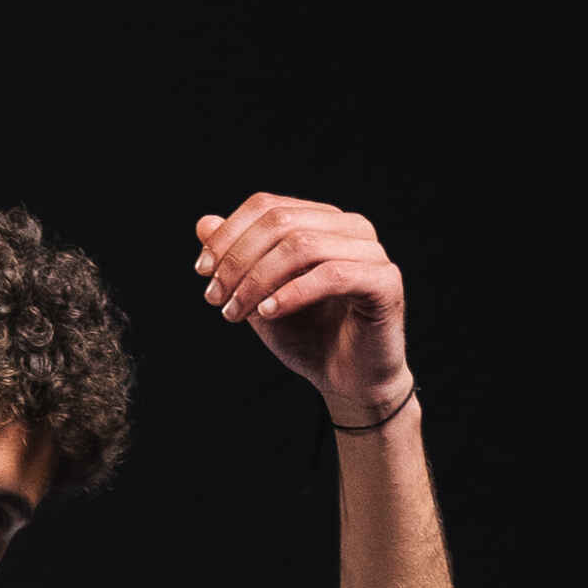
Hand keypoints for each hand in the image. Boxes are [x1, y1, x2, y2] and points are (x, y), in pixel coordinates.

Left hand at [193, 192, 411, 421]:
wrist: (347, 381)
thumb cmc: (308, 337)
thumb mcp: (259, 296)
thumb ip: (236, 260)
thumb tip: (204, 223)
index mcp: (322, 221)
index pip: (267, 206)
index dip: (228, 235)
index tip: (202, 271)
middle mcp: (350, 227)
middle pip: (281, 222)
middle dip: (238, 260)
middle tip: (215, 298)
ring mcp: (371, 252)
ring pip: (303, 246)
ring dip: (257, 280)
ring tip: (235, 312)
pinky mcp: (384, 282)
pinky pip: (333, 275)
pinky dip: (292, 293)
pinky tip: (268, 313)